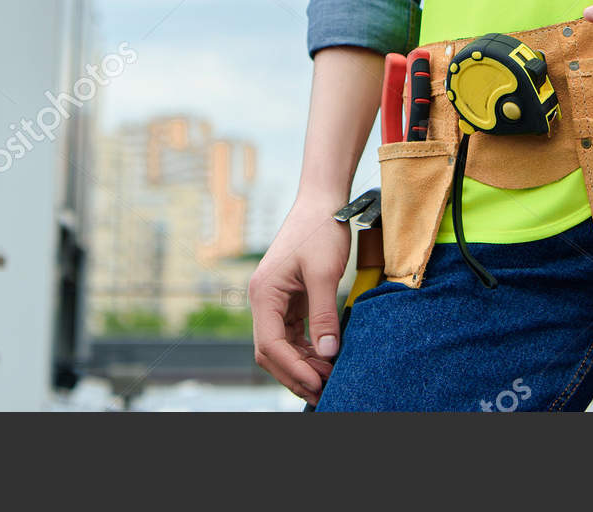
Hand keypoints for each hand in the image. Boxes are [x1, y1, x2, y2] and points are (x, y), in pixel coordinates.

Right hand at [249, 191, 350, 401]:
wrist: (322, 202)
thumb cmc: (320, 231)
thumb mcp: (324, 273)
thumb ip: (324, 315)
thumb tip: (328, 354)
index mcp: (263, 293)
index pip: (270, 344)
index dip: (292, 369)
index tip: (317, 383)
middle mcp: (263, 300)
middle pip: (270, 351)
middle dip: (295, 373)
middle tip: (324, 390)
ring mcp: (274, 301)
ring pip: (281, 346)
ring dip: (302, 365)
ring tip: (328, 378)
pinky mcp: (288, 300)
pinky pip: (292, 334)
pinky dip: (306, 350)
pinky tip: (325, 359)